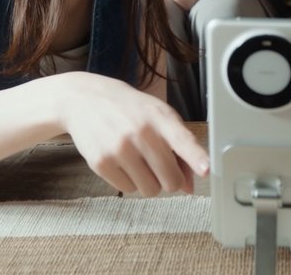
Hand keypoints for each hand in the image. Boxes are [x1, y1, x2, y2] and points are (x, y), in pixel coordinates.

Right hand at [59, 73, 208, 196]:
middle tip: (162, 168)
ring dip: (150, 183)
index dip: (196, 157)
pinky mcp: (101, 163)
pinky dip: (129, 182)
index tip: (207, 169)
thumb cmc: (128, 109)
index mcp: (159, 117)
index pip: (182, 139)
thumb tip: (190, 185)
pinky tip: (122, 162)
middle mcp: (140, 132)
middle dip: (171, 180)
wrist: (83, 100)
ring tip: (139, 162)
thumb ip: (178, 147)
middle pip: (170, 178)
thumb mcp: (157, 115)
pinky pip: (128, 190)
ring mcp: (119, 149)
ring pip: (150, 190)